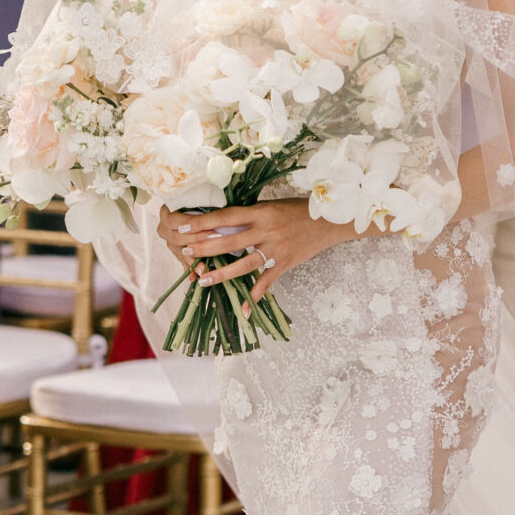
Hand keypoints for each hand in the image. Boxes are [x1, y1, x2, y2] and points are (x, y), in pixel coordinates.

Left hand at [159, 199, 346, 308]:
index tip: (183, 226)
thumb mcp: (272, 205)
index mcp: (261, 212)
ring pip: (244, 264)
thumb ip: (250, 214)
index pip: (226, 216)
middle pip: (230, 241)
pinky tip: (243, 309)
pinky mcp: (285, 264)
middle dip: (205, 248)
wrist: (331, 220)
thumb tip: (222, 221)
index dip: (203, 222)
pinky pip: (266, 283)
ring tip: (203, 280)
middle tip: (187, 253)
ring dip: (222, 274)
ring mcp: (276, 249)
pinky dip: (254, 297)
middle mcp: (267, 230)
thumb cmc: (299, 210)